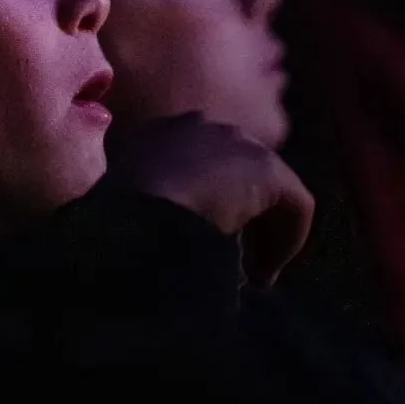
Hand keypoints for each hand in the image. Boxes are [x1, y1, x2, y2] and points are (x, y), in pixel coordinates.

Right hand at [106, 113, 314, 286]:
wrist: (129, 217)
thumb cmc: (110, 225)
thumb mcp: (118, 213)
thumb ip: (144, 212)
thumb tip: (154, 247)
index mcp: (159, 134)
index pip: (199, 165)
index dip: (209, 206)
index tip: (201, 244)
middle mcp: (199, 127)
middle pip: (238, 174)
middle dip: (244, 219)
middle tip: (237, 265)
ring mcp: (235, 142)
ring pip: (268, 191)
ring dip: (265, 235)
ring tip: (253, 276)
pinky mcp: (266, 169)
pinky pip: (294, 205)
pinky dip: (288, 241)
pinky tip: (265, 274)